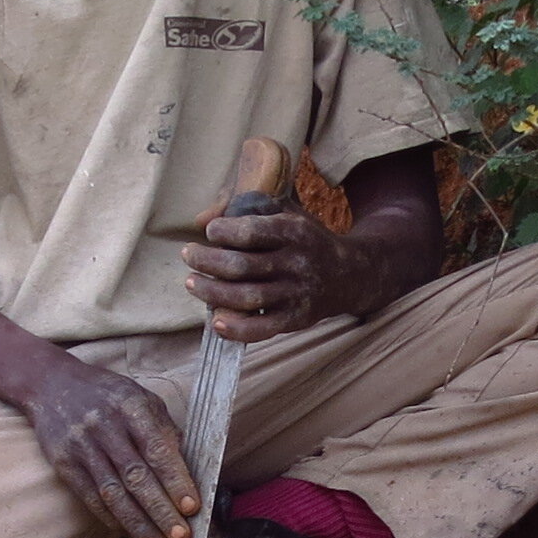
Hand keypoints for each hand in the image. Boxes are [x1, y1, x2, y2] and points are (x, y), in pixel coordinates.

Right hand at [25, 357, 200, 537]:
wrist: (51, 384)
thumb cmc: (107, 394)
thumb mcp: (141, 397)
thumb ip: (163, 429)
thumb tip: (187, 467)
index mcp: (131, 406)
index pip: (158, 450)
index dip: (176, 481)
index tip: (192, 507)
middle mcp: (105, 426)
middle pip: (136, 477)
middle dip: (161, 511)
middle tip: (181, 537)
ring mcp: (81, 445)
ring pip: (113, 493)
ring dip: (138, 523)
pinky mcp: (63, 462)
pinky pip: (90, 497)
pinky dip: (112, 519)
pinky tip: (130, 533)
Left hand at [183, 206, 354, 342]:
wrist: (348, 275)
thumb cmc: (306, 240)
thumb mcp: (285, 213)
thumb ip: (245, 208)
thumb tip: (200, 218)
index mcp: (294, 232)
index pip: (250, 232)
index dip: (222, 232)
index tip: (210, 231)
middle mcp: (297, 263)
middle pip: (241, 266)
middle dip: (206, 261)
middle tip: (189, 255)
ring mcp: (297, 294)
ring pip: (246, 297)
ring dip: (211, 292)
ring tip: (191, 283)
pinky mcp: (297, 319)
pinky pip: (262, 329)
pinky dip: (236, 329)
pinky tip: (216, 321)